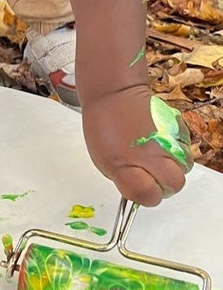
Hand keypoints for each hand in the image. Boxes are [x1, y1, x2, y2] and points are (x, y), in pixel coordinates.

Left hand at [82, 86, 192, 206]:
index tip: (141, 189)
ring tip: (158, 156)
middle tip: (153, 174)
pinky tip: (162, 141)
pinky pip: (186, 146)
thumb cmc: (103, 126)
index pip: (149, 195)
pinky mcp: (176, 126)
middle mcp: (149, 154)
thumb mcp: (104, 160)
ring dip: (174, 165)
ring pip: (184, 166)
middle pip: (174, 183)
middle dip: (165, 184)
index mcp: (124, 165)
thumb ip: (125, 179)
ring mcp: (165, 139)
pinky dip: (178, 148)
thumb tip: (141, 192)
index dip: (146, 196)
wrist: (113, 93)